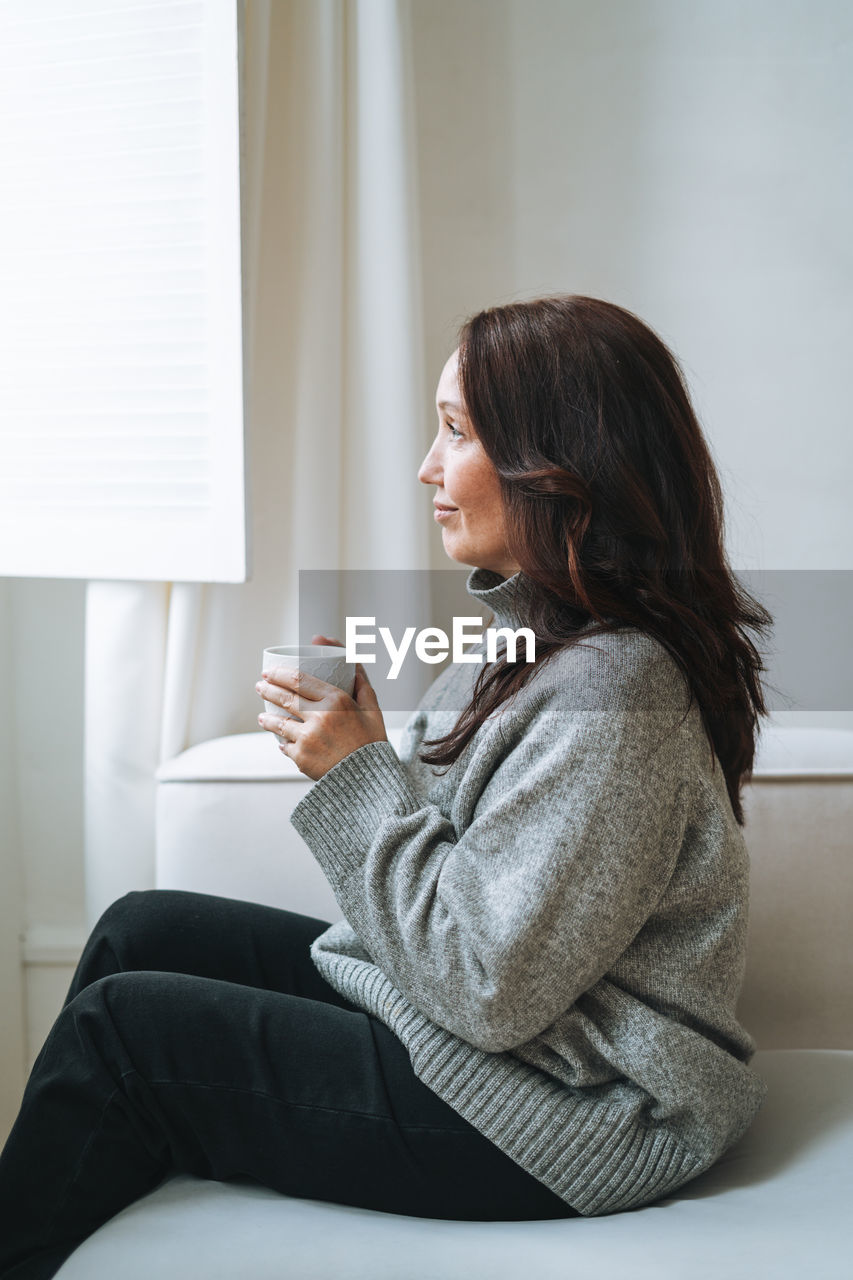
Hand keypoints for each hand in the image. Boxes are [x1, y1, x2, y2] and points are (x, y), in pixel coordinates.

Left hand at [255, 633, 387, 780]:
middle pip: (284, 697)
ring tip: (261, 717)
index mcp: (337, 700)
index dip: (279, 673)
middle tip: (260, 686)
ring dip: (266, 718)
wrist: (369, 779)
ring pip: (277, 722)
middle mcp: (319, 717)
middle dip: (267, 689)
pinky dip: (282, 743)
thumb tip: (352, 664)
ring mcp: (308, 738)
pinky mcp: (301, 757)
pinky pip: (285, 746)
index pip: (299, 679)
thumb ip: (362, 684)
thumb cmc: (371, 743)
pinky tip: (279, 741)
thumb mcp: (373, 709)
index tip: (270, 672)